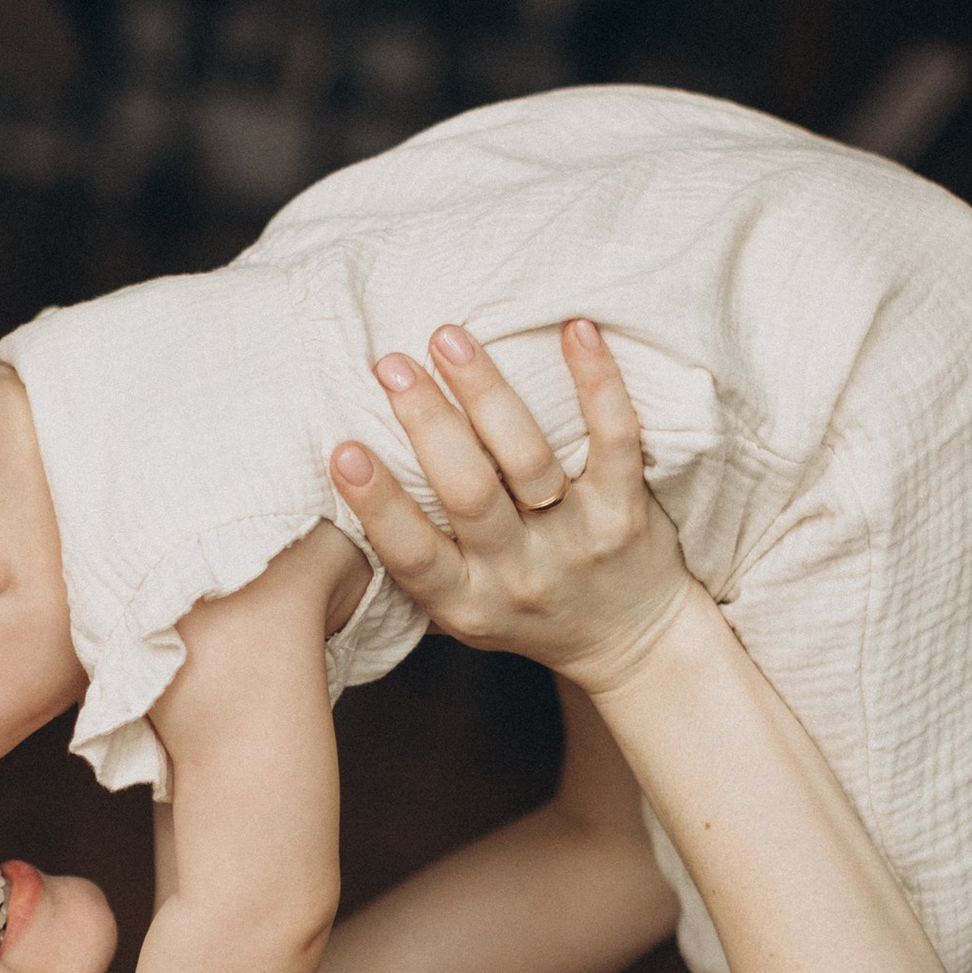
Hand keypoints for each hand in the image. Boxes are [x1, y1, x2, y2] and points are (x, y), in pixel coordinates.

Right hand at [330, 319, 693, 696]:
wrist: (632, 642)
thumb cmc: (527, 613)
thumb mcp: (460, 613)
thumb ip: (414, 564)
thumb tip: (339, 501)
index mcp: (465, 600)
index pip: (411, 553)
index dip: (377, 503)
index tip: (344, 449)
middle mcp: (518, 573)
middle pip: (468, 492)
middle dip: (427, 422)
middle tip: (392, 365)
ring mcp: (576, 540)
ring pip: (528, 458)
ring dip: (485, 391)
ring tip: (449, 340)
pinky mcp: (626, 512)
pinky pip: (615, 440)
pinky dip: (597, 381)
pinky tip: (576, 330)